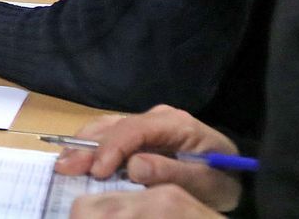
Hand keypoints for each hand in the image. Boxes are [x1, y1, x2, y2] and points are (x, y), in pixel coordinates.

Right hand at [55, 105, 242, 212]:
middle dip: (88, 147)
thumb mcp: (205, 182)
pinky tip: (77, 158)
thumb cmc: (222, 178)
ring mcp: (146, 124)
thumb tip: (135, 166)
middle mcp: (156, 117)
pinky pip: (110, 135)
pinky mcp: (140, 135)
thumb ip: (173, 172)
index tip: (97, 172)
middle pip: (114, 126)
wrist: (234, 175)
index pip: (134, 129)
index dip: (111, 149)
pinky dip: (91, 147)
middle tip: (65, 167)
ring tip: (64, 163)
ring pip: (107, 127)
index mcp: (174, 123)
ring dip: (84, 145)